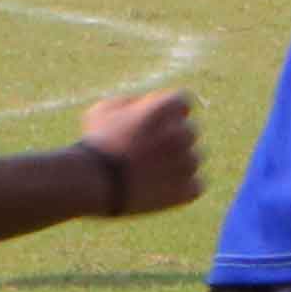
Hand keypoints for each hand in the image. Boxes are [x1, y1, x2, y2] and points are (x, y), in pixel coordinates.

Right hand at [81, 85, 203, 214]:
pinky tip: (159, 189)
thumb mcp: (105, 110)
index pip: (183, 102)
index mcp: (167, 108)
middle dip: (171, 139)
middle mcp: (183, 132)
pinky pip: (196, 185)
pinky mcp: (188, 189)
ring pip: (192, 159)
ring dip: (177, 164)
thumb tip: (144, 108)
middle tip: (147, 153)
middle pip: (188, 132)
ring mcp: (188, 162)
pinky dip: (181, 188)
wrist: (94, 181)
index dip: (168, 113)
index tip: (153, 125)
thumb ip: (131, 104)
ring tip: (149, 174)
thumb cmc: (97, 143)